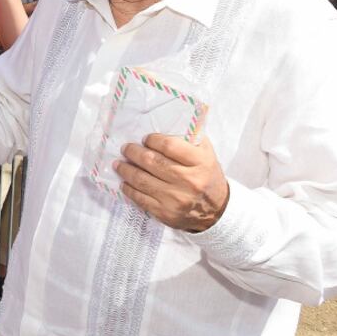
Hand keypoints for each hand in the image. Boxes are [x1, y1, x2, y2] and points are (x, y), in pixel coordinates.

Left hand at [115, 134, 229, 232]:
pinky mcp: (166, 213)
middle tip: (125, 148)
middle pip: (152, 162)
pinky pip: (141, 199)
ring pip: (142, 180)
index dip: (152, 140)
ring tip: (118, 163)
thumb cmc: (206, 176)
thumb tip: (164, 122)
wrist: (217, 210)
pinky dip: (129, 189)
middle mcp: (189, 181)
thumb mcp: (206, 154)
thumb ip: (189, 138)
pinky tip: (124, 182)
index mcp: (200, 162)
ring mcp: (176, 199)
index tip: (145, 138)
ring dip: (126, 169)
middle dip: (133, 152)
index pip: (169, 146)